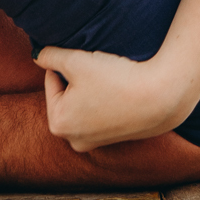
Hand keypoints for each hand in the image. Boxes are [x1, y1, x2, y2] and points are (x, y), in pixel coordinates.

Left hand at [35, 46, 185, 150]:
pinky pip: (100, 114)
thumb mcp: (75, 60)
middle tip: (100, 73)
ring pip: (83, 104)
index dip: (70, 64)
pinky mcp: (113, 141)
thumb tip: (38, 56)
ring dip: (92, 90)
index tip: (90, 64)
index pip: (53, 78)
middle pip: (67, 95)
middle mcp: (73, 140)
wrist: (161, 97)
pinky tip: (120, 94)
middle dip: (78, 80)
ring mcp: (94, 143)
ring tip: (111, 83)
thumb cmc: (115, 78)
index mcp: (58, 123)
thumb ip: (49, 56)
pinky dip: (106, 102)